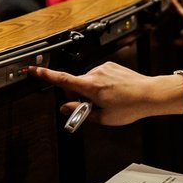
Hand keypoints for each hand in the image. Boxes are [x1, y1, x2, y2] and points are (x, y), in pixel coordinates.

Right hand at [33, 62, 182, 124]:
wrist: (149, 94)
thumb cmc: (129, 107)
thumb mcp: (102, 117)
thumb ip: (80, 111)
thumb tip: (66, 107)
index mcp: (91, 86)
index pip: (62, 80)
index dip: (45, 75)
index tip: (33, 70)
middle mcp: (95, 73)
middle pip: (74, 83)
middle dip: (76, 94)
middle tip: (89, 108)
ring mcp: (104, 68)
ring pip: (87, 80)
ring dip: (90, 90)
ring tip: (107, 101)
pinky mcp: (111, 65)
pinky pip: (98, 75)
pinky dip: (99, 84)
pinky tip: (112, 92)